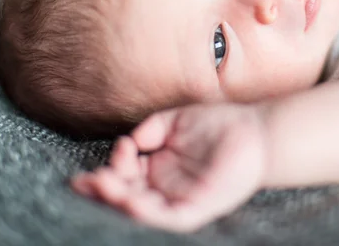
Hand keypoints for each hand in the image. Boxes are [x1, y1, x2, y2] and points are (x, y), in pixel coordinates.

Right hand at [71, 102, 268, 231]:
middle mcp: (164, 187)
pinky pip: (169, 217)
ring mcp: (180, 199)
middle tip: (82, 183)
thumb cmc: (218, 124)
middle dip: (102, 191)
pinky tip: (132, 201)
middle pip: (125, 196)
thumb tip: (129, 141)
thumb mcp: (176, 121)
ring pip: (141, 210)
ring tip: (101, 188)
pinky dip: (148, 213)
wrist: (255, 131)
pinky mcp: (198, 207)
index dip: (112, 167)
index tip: (117, 150)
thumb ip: (151, 129)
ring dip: (118, 202)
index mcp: (157, 168)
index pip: (124, 175)